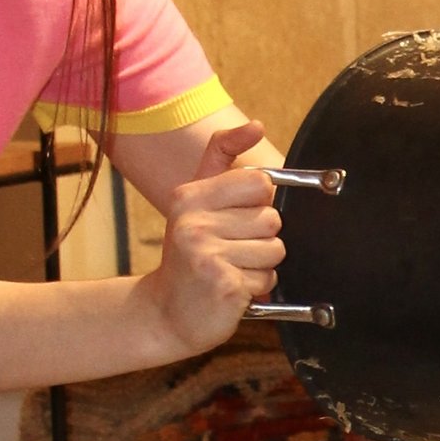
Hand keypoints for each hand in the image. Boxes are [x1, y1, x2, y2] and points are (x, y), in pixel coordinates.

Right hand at [140, 120, 282, 359]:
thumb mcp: (195, 202)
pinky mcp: (224, 285)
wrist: (164, 314)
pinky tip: (230, 290)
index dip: (258, 202)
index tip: (236, 218)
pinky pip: (268, 279)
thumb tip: (256, 125)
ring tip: (230, 270)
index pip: (259, 182)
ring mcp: (207, 255)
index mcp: (190, 196)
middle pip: (272, 218)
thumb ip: (222, 158)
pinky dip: (256, 289)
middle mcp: (194, 223)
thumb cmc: (188, 256)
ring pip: (275, 250)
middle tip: (230, 251)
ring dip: (260, 266)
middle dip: (260, 239)